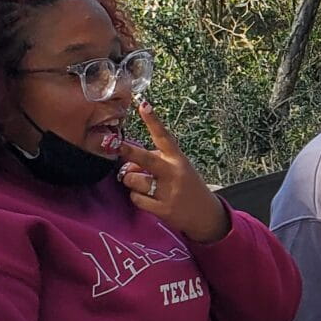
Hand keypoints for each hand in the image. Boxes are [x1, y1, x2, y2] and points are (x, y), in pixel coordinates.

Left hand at [115, 99, 229, 243]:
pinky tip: (148, 199)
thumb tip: (129, 163)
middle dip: (127, 151)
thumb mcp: (179, 168)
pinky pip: (136, 198)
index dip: (153, 120)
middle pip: (145, 159)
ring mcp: (168, 191)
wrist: (206, 215)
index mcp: (178, 159)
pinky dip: (137, 198)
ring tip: (143, 185)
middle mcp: (173, 173)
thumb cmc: (188, 187)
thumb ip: (156, 161)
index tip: (143, 105)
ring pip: (134, 179)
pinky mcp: (163, 208)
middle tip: (115, 145)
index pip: (164, 136)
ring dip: (132, 181)